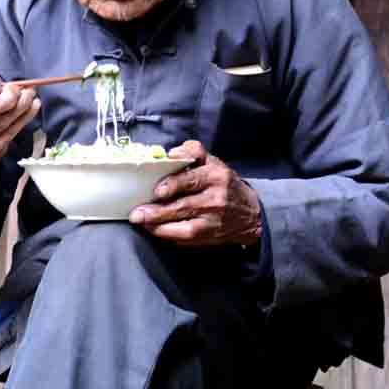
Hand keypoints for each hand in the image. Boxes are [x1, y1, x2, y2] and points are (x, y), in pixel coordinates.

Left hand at [129, 140, 263, 247]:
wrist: (250, 214)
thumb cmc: (224, 184)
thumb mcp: (214, 162)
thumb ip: (194, 153)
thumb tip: (171, 153)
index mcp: (216, 175)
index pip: (193, 178)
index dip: (173, 184)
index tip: (157, 189)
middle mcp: (216, 198)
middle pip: (184, 204)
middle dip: (158, 209)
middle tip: (137, 211)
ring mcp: (212, 219)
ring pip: (182, 222)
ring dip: (157, 222)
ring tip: (140, 219)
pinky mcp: (208, 235)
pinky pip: (184, 236)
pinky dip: (165, 233)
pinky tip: (153, 228)